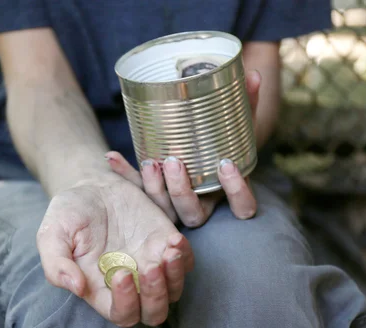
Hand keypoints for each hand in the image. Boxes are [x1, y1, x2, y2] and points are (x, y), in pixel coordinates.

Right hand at [36, 176, 193, 327]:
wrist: (91, 185)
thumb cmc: (69, 213)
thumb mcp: (52, 234)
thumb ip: (56, 263)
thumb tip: (76, 287)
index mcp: (101, 289)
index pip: (121, 314)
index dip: (125, 302)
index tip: (121, 274)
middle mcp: (130, 284)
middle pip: (153, 313)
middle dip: (156, 296)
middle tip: (150, 267)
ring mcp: (151, 264)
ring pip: (174, 291)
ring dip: (175, 277)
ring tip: (168, 251)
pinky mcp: (165, 244)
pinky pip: (186, 262)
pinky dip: (185, 256)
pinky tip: (173, 239)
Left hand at [106, 70, 260, 227]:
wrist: (207, 151)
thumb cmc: (227, 140)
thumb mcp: (239, 124)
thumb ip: (247, 103)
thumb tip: (254, 74)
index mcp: (229, 192)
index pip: (243, 206)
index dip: (235, 191)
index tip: (227, 164)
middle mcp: (203, 204)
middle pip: (193, 214)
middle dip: (181, 191)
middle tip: (175, 162)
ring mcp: (176, 203)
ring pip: (165, 209)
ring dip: (153, 188)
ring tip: (150, 162)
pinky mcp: (155, 193)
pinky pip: (138, 190)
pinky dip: (125, 173)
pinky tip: (111, 155)